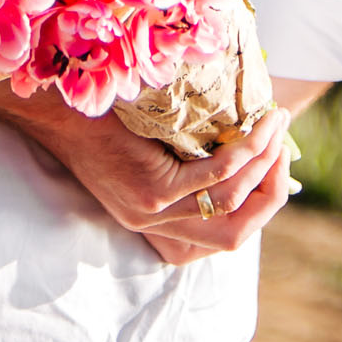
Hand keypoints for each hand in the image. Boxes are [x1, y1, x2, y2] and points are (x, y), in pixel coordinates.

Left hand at [0, 82, 299, 263]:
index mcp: (153, 224)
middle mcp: (153, 226)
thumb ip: (188, 161)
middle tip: (284, 152)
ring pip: (232, 205)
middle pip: (234, 235)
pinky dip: (247, 152)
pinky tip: (260, 125)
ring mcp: (152, 212)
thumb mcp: (150, 148)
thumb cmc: (107, 113)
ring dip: (266, 166)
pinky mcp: (152, 189)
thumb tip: (248, 146)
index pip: (220, 239)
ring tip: (278, 128)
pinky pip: (217, 177)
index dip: (257, 210)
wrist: (57, 102)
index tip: (273, 171)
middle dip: (270, 196)